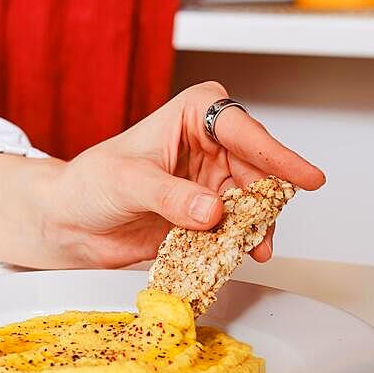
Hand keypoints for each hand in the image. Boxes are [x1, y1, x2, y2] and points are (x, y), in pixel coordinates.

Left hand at [0, 82, 324, 268]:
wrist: (71, 222)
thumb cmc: (90, 185)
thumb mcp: (126, 183)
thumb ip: (170, 196)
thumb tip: (212, 210)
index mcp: (192, 115)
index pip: (240, 129)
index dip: (275, 154)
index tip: (302, 177)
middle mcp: (210, 145)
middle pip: (258, 169)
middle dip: (267, 200)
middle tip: (266, 229)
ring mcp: (213, 183)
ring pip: (253, 203)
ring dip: (256, 227)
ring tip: (253, 249)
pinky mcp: (209, 217)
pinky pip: (237, 230)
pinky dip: (240, 245)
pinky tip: (237, 257)